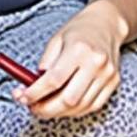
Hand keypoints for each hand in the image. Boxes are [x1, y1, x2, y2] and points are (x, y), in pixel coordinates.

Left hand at [15, 2, 124, 119]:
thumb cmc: (79, 30)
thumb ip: (44, 65)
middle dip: (46, 109)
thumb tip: (31, 89)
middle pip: (68, 100)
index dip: (35, 93)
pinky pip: (92, 106)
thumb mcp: (56, 40)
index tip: (22, 97)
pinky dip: (75, 111)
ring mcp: (108, 74)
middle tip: (32, 107)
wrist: (107, 24)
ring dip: (59, 112)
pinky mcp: (114, 82)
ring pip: (80, 107)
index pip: (54, 80)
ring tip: (46, 106)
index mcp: (79, 49)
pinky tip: (64, 105)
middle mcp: (96, 63)